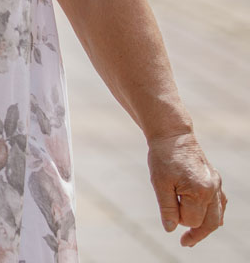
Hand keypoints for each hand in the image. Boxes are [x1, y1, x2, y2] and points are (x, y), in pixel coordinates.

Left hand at [148, 132, 226, 246]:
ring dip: (206, 226)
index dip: (178, 220)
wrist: (172, 135)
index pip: (191, 220)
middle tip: (185, 244)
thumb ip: (167, 207)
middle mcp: (213, 190)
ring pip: (217, 215)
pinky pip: (220, 204)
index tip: (168, 211)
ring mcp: (217, 185)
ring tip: (193, 236)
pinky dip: (215, 214)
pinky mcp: (215, 180)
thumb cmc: (163, 158)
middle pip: (209, 223)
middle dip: (196, 233)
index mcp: (200, 191)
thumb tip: (171, 229)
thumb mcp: (159, 183)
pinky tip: (209, 221)